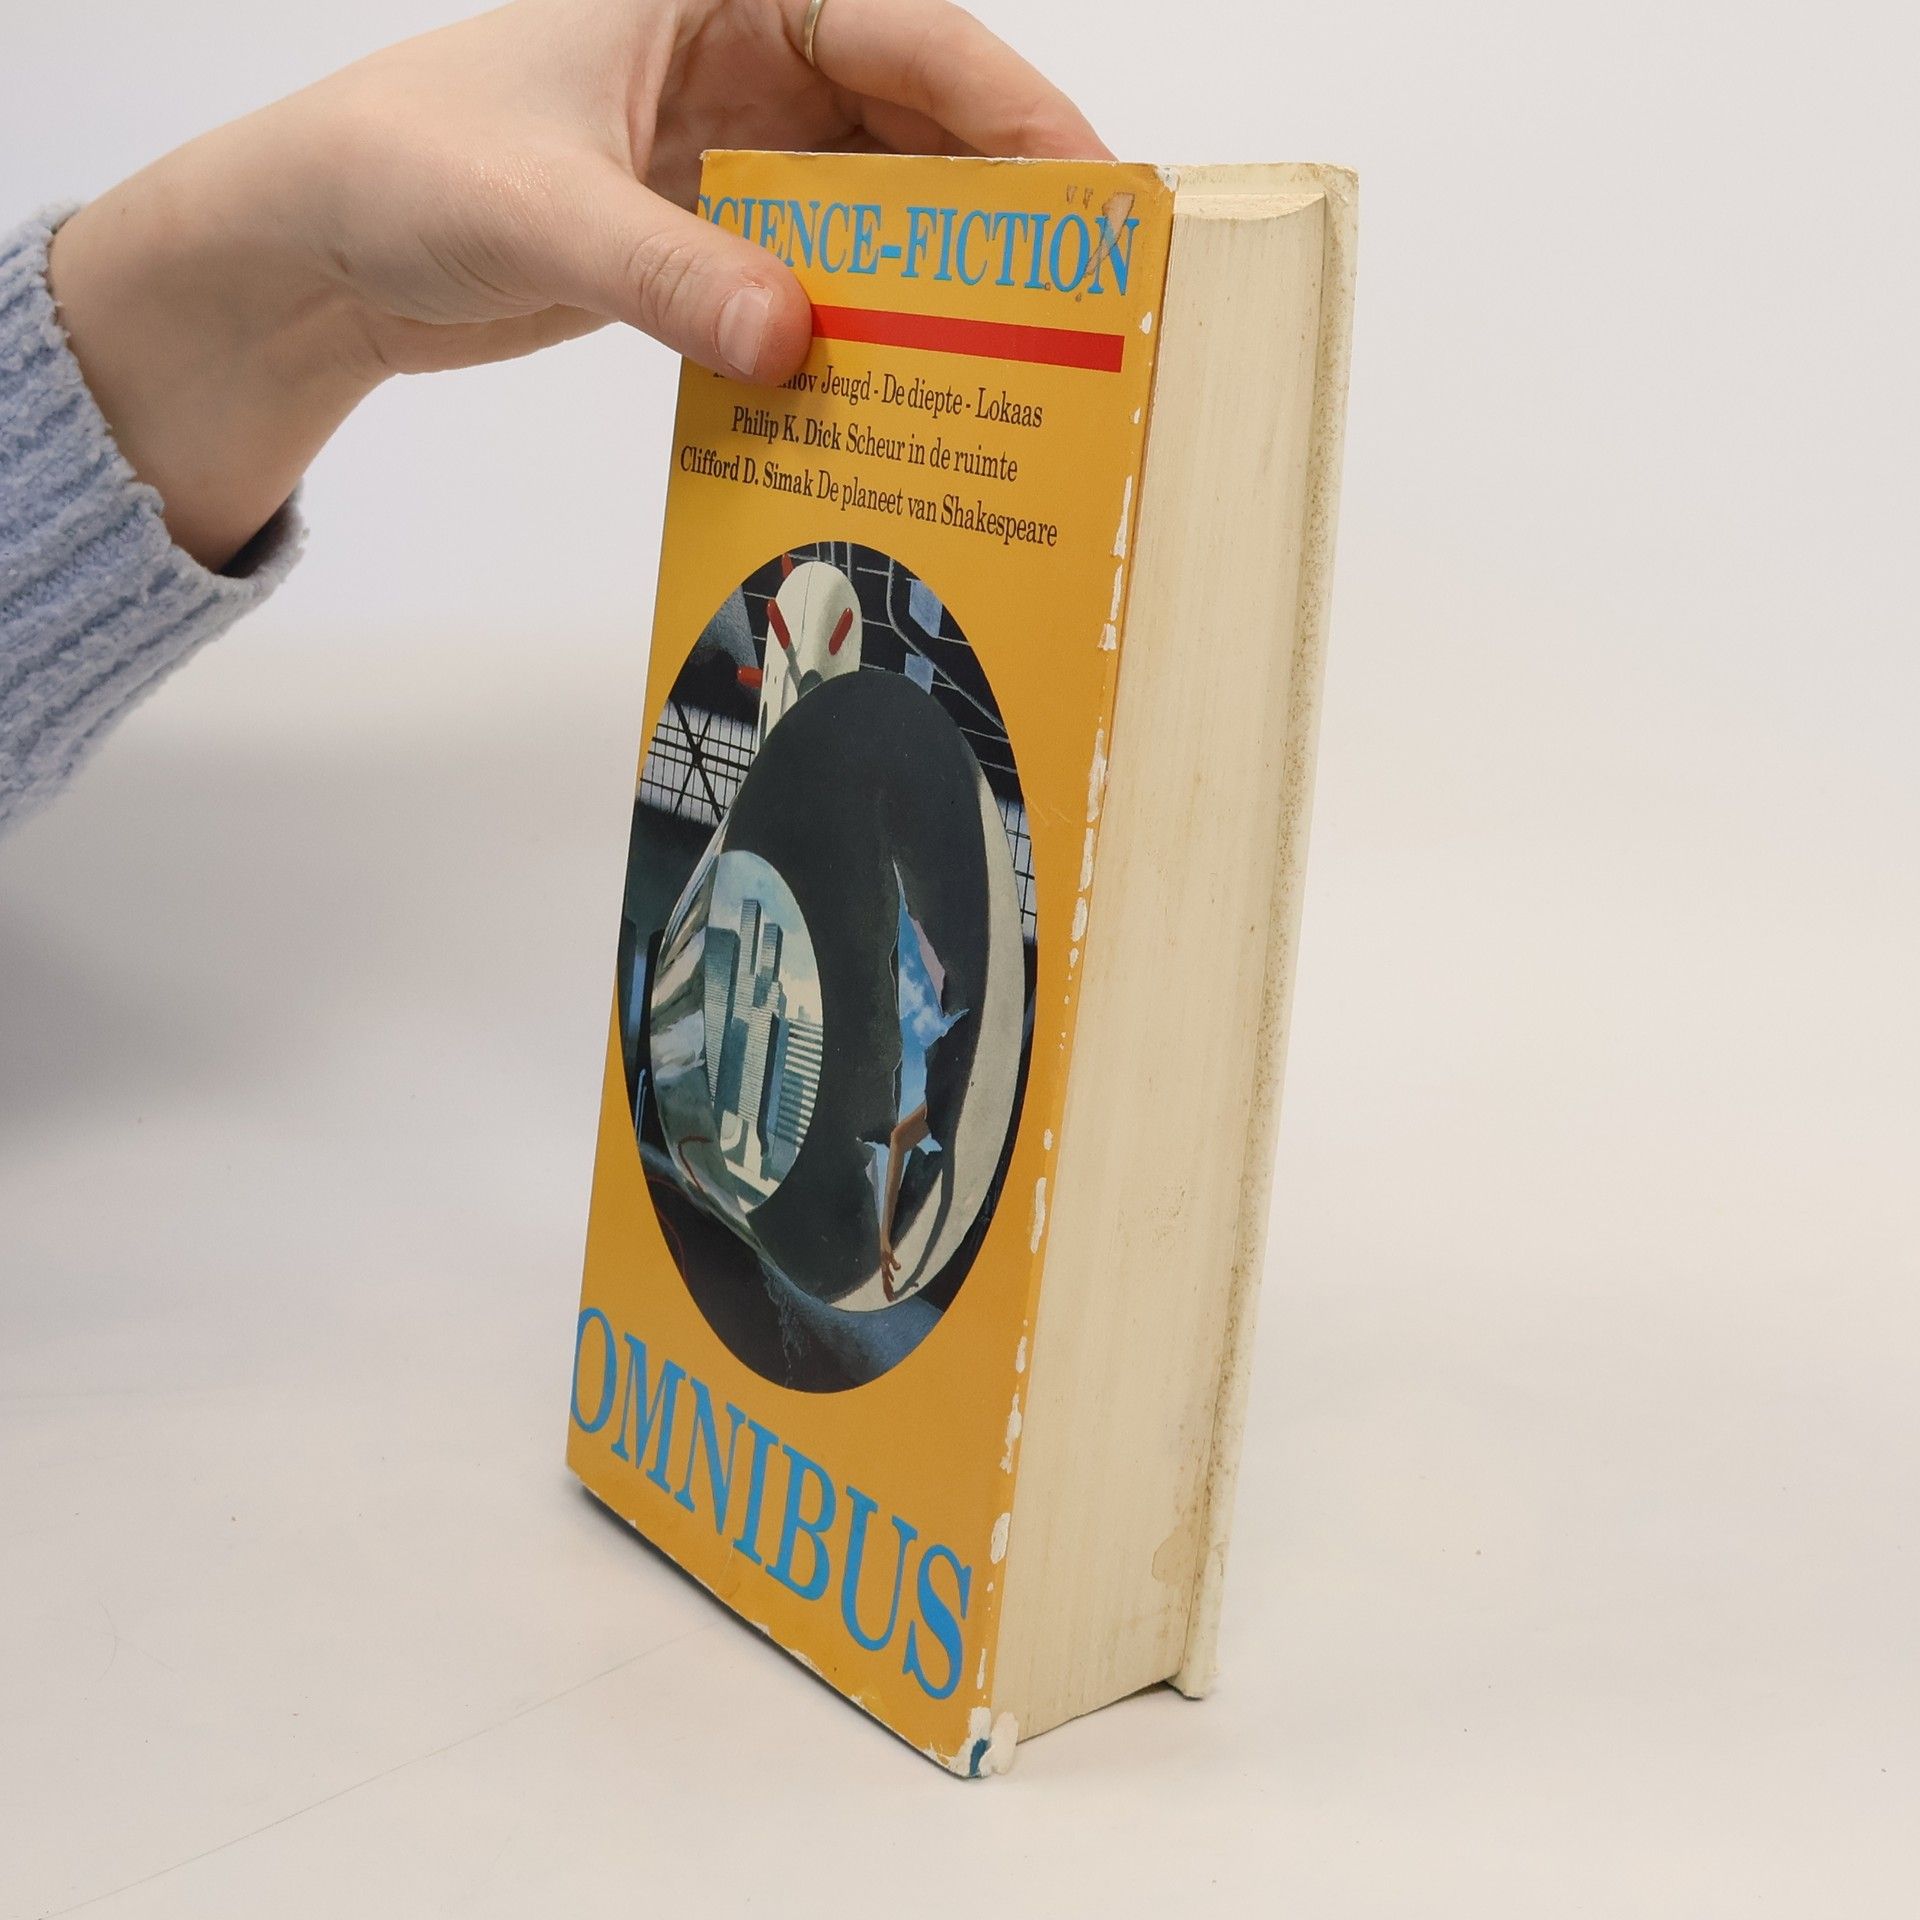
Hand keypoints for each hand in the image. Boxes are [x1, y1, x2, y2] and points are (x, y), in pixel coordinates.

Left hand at [47, 0, 1108, 569]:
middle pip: (909, 121)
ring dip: (930, 275)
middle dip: (993, 203)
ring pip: (872, 205)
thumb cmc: (400, 168)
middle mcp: (740, 59)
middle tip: (1077, 295)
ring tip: (1010, 353)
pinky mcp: (709, 236)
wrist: (319, 247)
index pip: (901, 33)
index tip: (1088, 191)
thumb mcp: (537, 207)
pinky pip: (817, 272)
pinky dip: (857, 322)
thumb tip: (794, 341)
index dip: (1009, 107)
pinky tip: (897, 382)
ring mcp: (728, 153)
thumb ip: (667, 272)